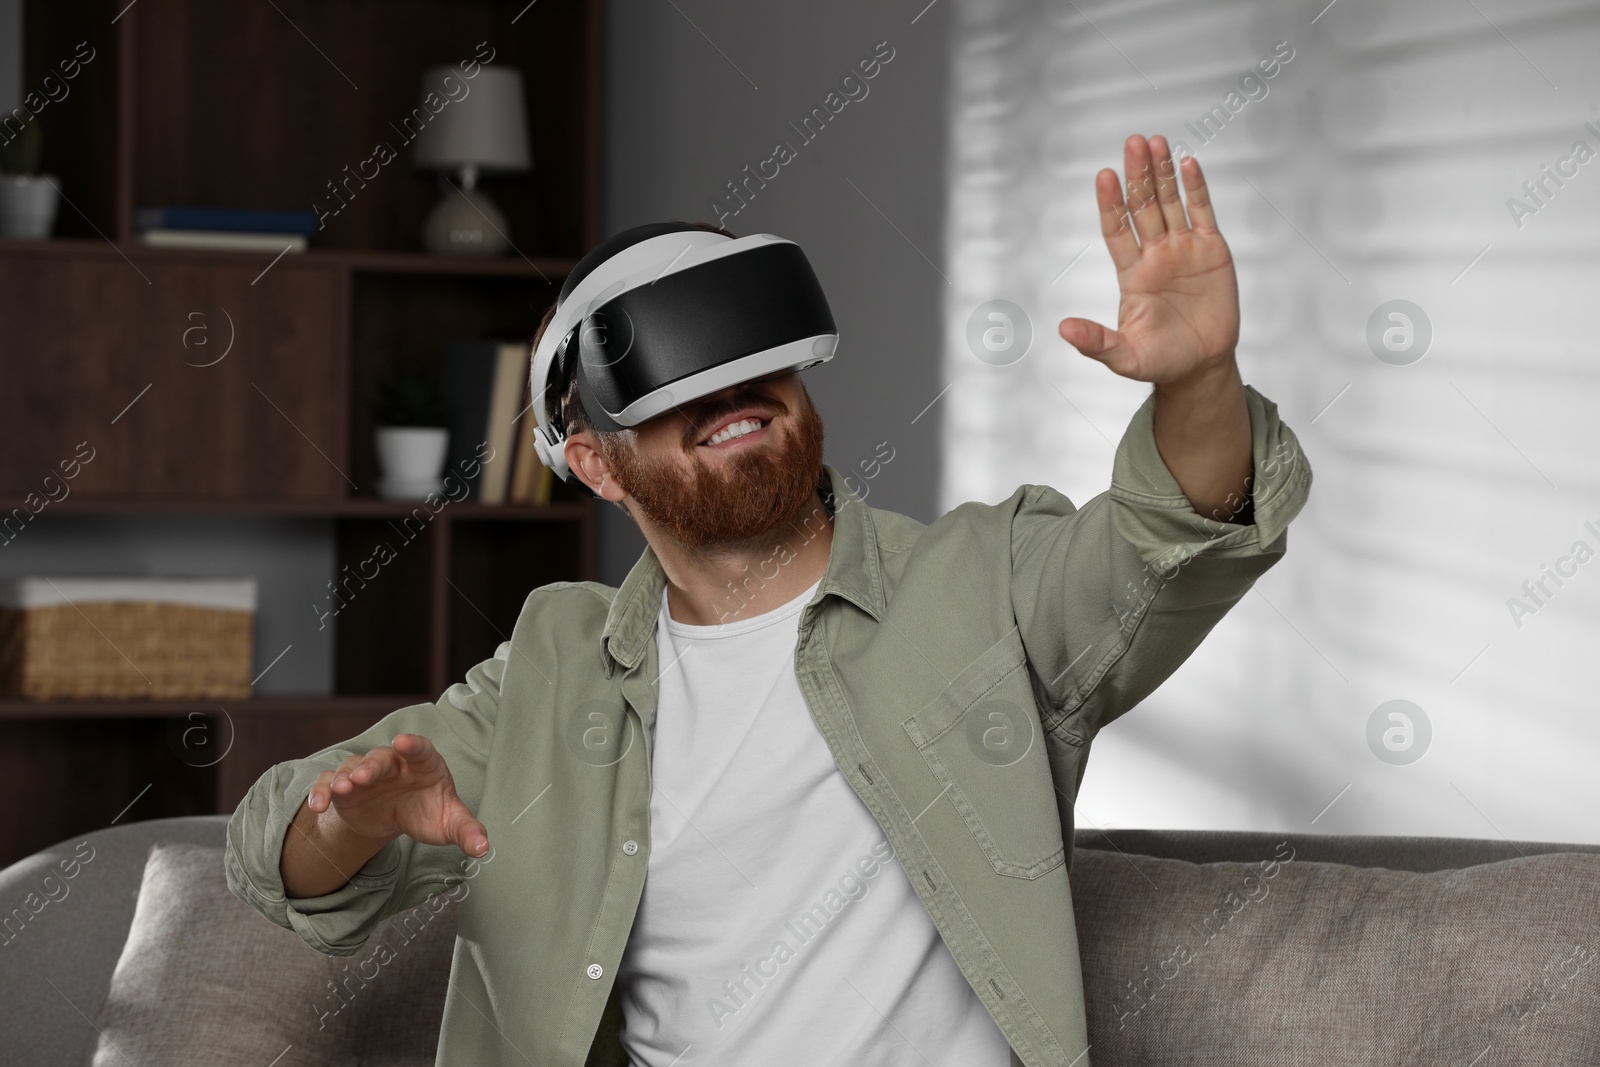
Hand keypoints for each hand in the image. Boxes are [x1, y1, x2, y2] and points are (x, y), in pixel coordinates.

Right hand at [306, 732, 488, 857]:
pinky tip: (320, 806)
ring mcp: (365, 774)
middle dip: (371, 766)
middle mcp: (392, 764)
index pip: (419, 749)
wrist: (394, 818)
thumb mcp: (448, 822)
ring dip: (345, 776)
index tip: (404, 742)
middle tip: (363, 776)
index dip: (412, 745)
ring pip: (352, 767)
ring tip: (343, 788)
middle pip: (380, 758)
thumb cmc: (426, 811)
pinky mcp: (343, 789)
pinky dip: (322, 792)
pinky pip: (328, 784)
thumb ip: (466, 831)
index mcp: (423, 764)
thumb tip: (483, 849)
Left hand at [1059, 134, 1239, 386]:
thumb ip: (1096, 342)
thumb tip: (1062, 329)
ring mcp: (1183, 249)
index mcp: (1131, 274)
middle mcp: (1155, 254)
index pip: (1117, 230)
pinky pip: (1202, 213)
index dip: (1111, 203)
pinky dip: (1195, 188)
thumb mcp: (1124, 357)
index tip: (1103, 176)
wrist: (1200, 367)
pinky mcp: (1212, 251)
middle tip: (1132, 142)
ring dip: (1162, 172)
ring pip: (1170, 202)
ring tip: (1155, 141)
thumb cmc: (1160, 361)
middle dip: (1137, 175)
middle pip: (1143, 206)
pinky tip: (1187, 163)